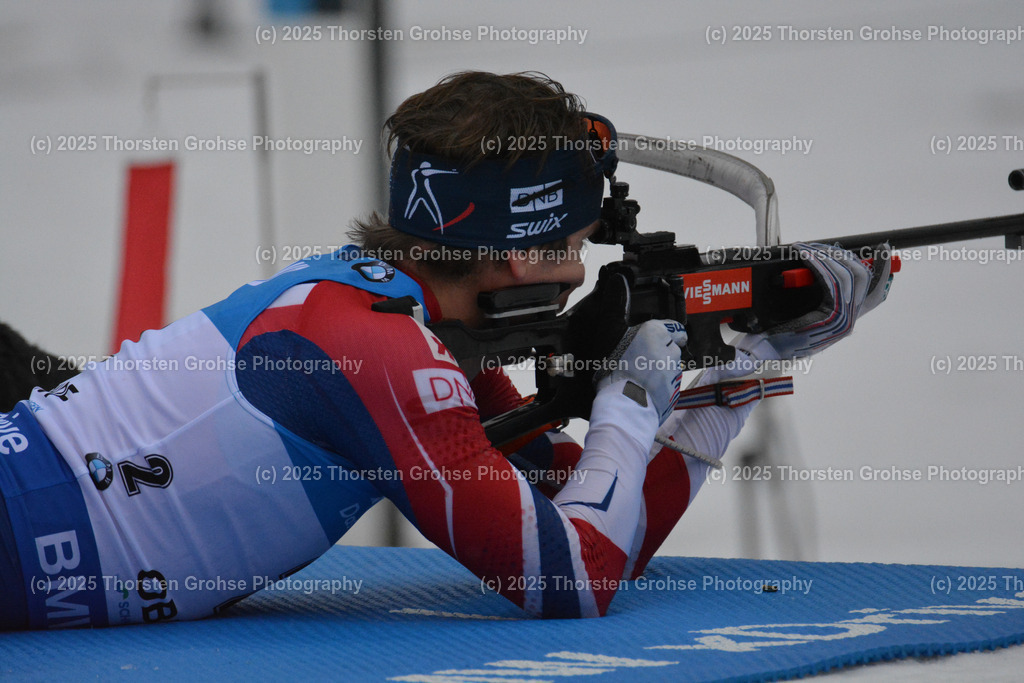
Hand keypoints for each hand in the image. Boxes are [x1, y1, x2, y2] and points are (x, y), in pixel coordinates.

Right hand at [594, 319, 686, 424]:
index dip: (669, 334)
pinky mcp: (676, 390)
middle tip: (641, 363)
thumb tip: (646, 336)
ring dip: (660, 371)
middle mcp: (670, 350)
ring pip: (670, 367)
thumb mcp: (618, 344)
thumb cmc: (615, 373)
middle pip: (672, 349)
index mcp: (655, 333)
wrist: (624, 405)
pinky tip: (645, 391)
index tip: (661, 340)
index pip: (675, 328)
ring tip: (640, 379)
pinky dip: (661, 386)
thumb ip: (638, 336)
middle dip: (661, 354)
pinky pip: (669, 384)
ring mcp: (675, 371)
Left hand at [763, 242, 891, 358]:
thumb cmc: (779, 332)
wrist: (767, 352)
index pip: (876, 294)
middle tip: (820, 246)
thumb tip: (818, 263)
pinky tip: (804, 256)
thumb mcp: (804, 311)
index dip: (884, 270)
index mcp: (845, 319)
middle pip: (862, 277)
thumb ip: (818, 294)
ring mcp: (844, 321)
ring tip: (805, 248)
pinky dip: (818, 263)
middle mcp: (849, 321)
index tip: (884, 249)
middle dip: (842, 255)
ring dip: (825, 255)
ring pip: (846, 275)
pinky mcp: (833, 318)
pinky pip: (832, 282)